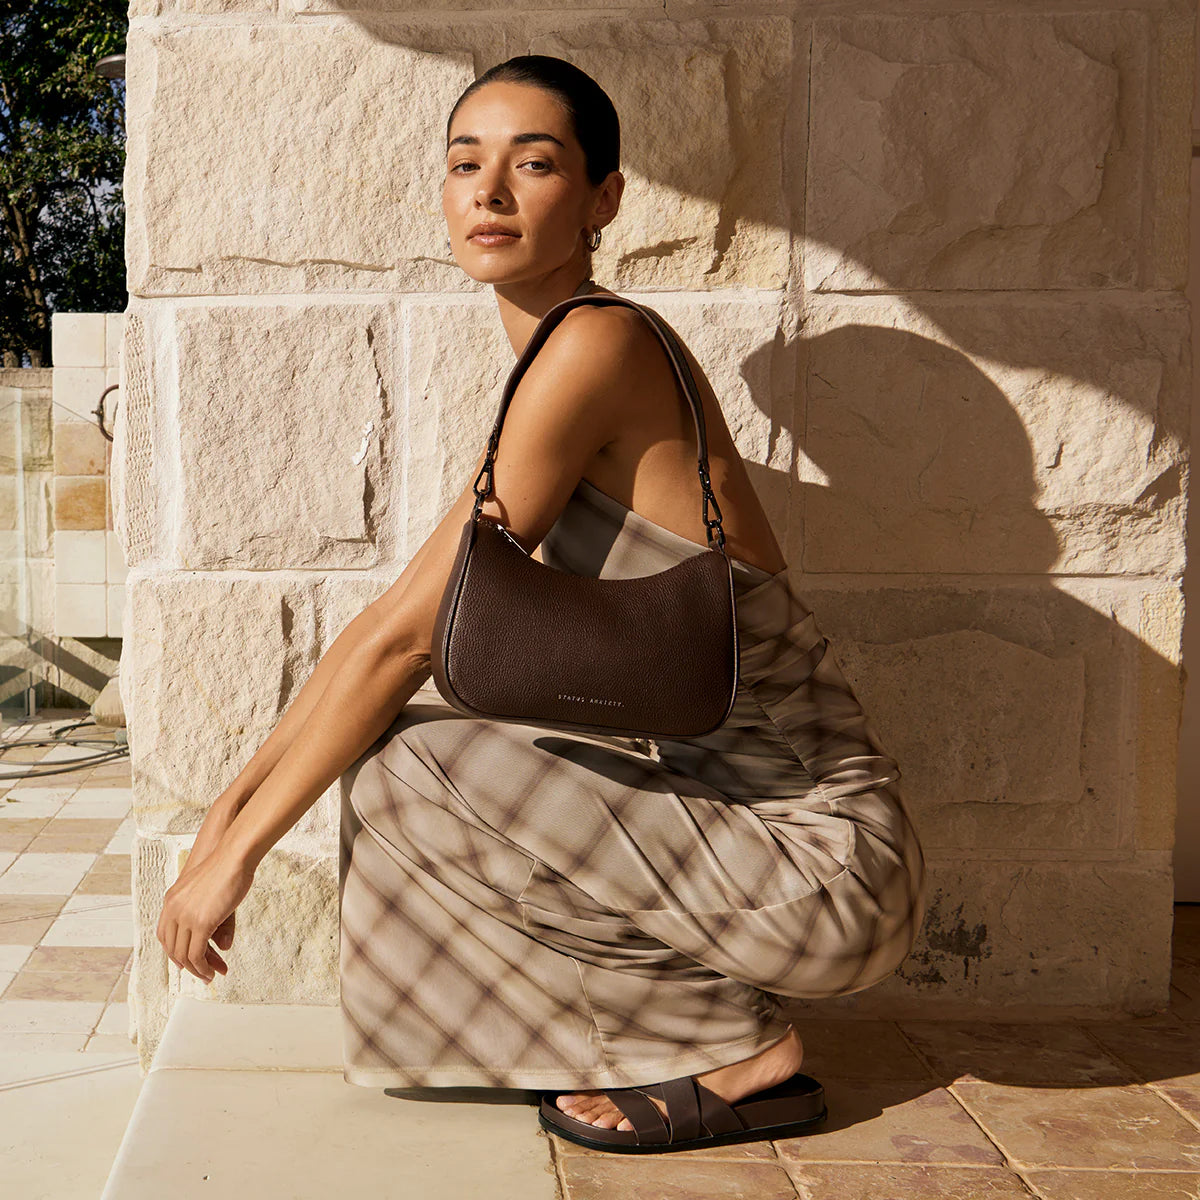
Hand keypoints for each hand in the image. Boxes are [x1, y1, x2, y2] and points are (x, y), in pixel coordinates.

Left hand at [156, 842, 254, 983]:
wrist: (234, 855)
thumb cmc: (228, 868)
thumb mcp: (213, 896)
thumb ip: (215, 922)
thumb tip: (222, 946)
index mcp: (172, 899)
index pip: (165, 934)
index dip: (174, 951)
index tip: (188, 961)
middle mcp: (173, 909)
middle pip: (172, 947)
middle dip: (187, 965)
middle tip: (202, 973)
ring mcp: (185, 916)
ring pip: (183, 955)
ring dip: (196, 970)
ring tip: (208, 977)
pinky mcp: (200, 923)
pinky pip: (196, 954)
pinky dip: (203, 967)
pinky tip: (212, 971)